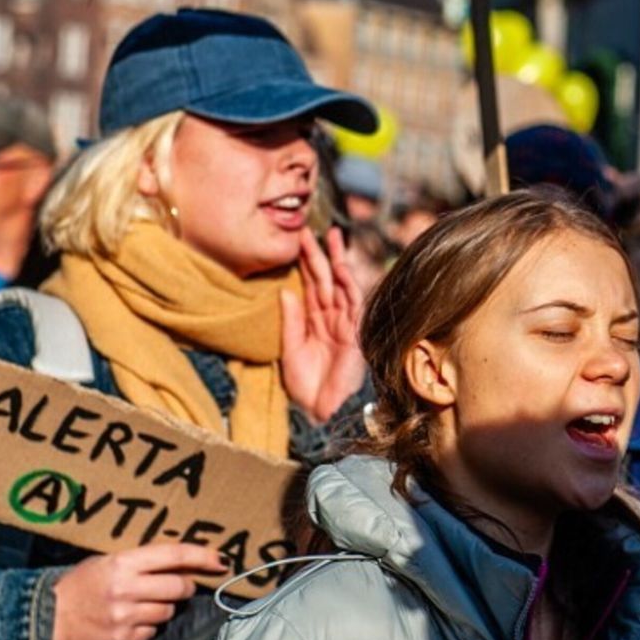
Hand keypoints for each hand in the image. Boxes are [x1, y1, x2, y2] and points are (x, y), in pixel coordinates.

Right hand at [51, 543, 225, 639]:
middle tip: (176, 585)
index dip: (202, 557)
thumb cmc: (80, 584)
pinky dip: (147, 627)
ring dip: (164, 607)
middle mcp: (126, 589)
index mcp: (123, 563)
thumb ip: (143, 562)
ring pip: (168, 611)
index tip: (221, 560)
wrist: (46, 617)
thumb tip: (184, 563)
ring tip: (141, 603)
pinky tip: (128, 621)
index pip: (174, 555)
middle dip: (184, 586)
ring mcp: (125, 618)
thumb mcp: (108, 562)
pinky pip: (152, 632)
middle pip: (180, 587)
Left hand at [281, 226, 367, 421]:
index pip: (310, 284)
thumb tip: (285, 289)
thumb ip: (290, 319)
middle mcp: (329, 317)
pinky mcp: (355, 331)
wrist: (319, 410)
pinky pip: (353, 303)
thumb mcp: (289, 348)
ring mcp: (343, 322)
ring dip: (336, 261)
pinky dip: (349, 285)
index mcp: (312, 319)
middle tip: (309, 229)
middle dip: (319, 254)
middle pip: (325, 278)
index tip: (296, 239)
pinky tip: (342, 268)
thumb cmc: (303, 385)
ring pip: (340, 285)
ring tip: (330, 238)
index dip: (305, 262)